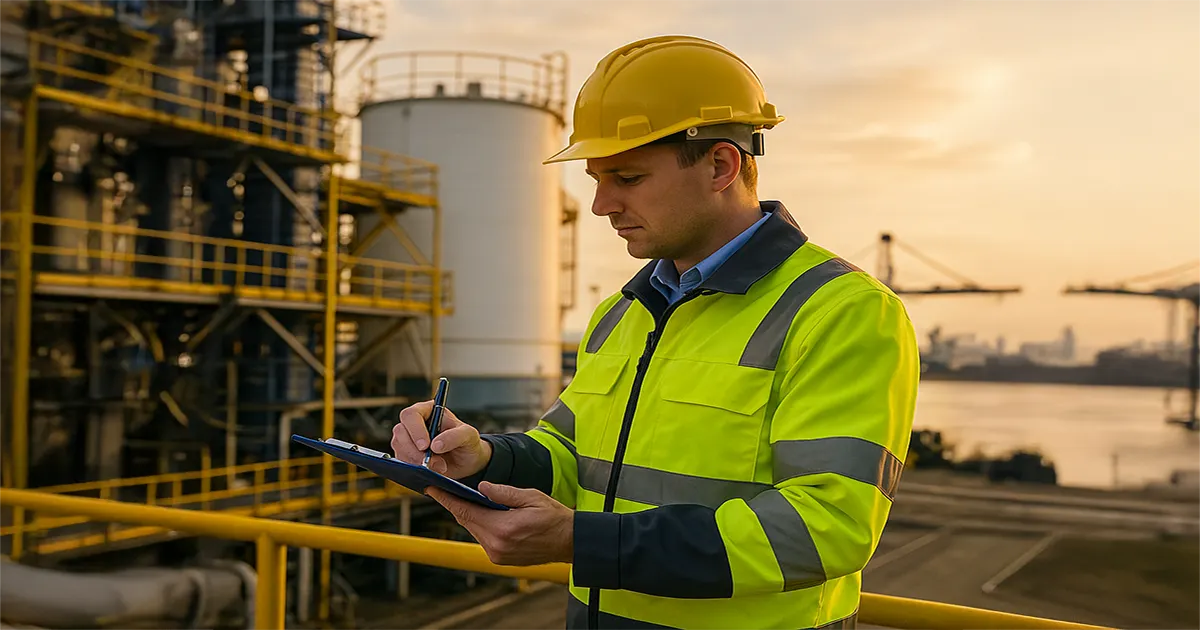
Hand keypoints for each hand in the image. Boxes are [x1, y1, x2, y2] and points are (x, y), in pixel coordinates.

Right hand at [392, 400, 491, 478]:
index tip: (425, 446)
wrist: (466, 462)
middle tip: (432, 462)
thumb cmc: (467, 443)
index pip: (411, 415)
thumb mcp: (468, 436)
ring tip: (439, 466)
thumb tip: (435, 445)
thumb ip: (455, 437)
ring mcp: (408, 440)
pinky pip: (402, 462)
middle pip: (400, 432)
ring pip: (399, 448)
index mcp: (428, 411)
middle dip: (415, 451)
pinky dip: (414, 468)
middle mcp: (414, 423)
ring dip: (416, 461)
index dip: (415, 430)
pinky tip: (430, 471)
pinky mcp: (406, 455)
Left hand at [427, 482, 573, 565]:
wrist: (569, 542)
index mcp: (503, 529)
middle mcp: (496, 546)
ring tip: (462, 498)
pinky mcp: (500, 559)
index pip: (466, 511)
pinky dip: (480, 525)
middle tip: (443, 489)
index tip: (432, 489)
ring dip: (469, 515)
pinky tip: (481, 514)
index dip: (447, 499)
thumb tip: (481, 488)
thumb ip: (503, 492)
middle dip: (456, 505)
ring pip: (474, 530)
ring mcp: (497, 555)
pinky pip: (483, 538)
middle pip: (467, 521)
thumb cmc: (554, 517)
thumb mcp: (531, 497)